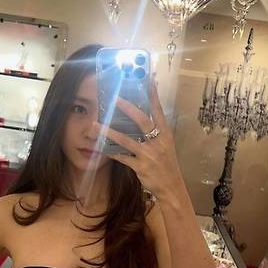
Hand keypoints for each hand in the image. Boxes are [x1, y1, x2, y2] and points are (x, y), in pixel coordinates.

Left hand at [95, 77, 184, 198]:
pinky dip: (111, 152)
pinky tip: (100, 147)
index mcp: (165, 134)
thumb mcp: (165, 146)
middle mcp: (158, 142)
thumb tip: (142, 120)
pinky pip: (122, 157)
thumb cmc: (167, 165)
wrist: (172, 187)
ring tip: (95, 124)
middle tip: (115, 98)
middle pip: (142, 121)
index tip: (148, 79)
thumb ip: (155, 133)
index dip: (153, 95)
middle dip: (128, 108)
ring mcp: (149, 155)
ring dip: (109, 131)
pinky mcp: (141, 167)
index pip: (158, 111)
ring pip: (126, 140)